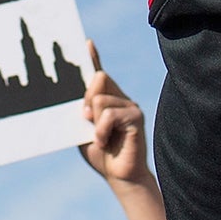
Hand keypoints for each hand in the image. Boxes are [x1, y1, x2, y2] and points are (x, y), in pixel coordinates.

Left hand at [78, 42, 150, 186]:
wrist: (119, 176)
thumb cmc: (101, 154)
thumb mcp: (85, 130)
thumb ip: (84, 112)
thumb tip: (85, 100)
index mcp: (106, 99)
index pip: (97, 73)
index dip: (92, 57)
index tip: (85, 42)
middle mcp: (119, 97)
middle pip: (98, 79)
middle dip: (87, 99)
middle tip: (87, 120)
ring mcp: (129, 105)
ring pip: (100, 100)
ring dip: (94, 123)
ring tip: (100, 138)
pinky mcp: (136, 116)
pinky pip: (110, 114)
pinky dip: (101, 130)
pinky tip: (105, 141)